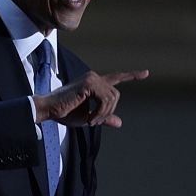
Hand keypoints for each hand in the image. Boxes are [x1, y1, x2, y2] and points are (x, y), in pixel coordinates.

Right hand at [33, 69, 148, 127]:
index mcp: (94, 83)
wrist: (49, 110)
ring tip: (90, 121)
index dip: (131, 76)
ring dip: (103, 114)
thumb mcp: (88, 118)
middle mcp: (94, 77)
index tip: (146, 73)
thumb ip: (104, 117)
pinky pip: (105, 100)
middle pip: (115, 95)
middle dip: (108, 111)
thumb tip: (120, 122)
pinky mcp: (89, 84)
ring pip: (111, 98)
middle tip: (94, 122)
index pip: (116, 78)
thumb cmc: (65, 113)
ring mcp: (92, 79)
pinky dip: (99, 113)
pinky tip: (89, 119)